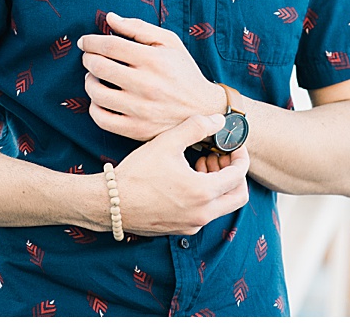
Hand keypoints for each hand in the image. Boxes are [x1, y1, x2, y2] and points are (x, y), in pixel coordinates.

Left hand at [79, 12, 221, 141]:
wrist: (202, 107)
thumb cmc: (183, 71)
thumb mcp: (169, 42)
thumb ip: (139, 28)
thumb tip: (109, 18)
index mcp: (154, 60)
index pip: (111, 45)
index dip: (91, 41)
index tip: (85, 42)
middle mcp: (146, 84)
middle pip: (99, 67)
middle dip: (88, 58)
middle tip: (89, 57)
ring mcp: (140, 109)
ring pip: (96, 93)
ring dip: (89, 81)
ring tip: (95, 77)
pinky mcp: (136, 128)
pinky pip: (101, 119)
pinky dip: (94, 107)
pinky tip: (100, 99)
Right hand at [114, 114, 249, 236]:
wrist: (108, 204)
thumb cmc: (137, 173)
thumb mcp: (168, 142)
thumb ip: (198, 127)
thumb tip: (220, 120)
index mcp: (203, 193)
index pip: (239, 175)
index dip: (241, 156)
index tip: (232, 145)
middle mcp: (202, 214)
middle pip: (238, 196)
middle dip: (234, 173)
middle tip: (219, 156)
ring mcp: (191, 224)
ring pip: (222, 205)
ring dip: (219, 183)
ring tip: (200, 163)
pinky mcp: (179, 229)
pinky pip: (205, 213)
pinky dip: (206, 195)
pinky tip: (187, 178)